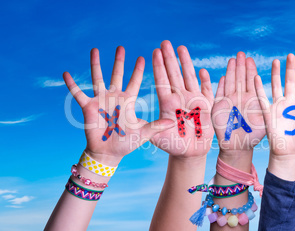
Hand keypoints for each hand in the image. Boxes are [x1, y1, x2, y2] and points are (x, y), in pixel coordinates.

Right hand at [63, 46, 173, 165]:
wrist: (108, 153)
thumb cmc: (127, 143)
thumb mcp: (144, 133)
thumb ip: (157, 126)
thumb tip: (173, 122)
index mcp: (128, 101)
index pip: (134, 81)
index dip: (138, 70)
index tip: (143, 57)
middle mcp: (114, 97)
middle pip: (117, 74)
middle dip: (119, 61)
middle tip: (121, 47)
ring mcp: (101, 100)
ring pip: (97, 77)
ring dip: (96, 64)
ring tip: (94, 49)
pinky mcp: (88, 107)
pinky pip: (78, 93)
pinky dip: (72, 84)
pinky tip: (65, 73)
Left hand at [150, 41, 214, 156]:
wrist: (190, 153)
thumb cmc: (173, 146)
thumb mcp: (159, 138)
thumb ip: (153, 129)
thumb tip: (142, 124)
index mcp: (167, 103)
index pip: (162, 80)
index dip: (158, 66)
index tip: (154, 51)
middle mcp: (180, 98)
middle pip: (174, 74)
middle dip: (170, 58)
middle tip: (165, 42)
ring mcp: (194, 100)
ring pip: (189, 77)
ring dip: (186, 63)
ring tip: (181, 47)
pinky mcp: (206, 107)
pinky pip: (207, 91)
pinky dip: (206, 82)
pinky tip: (202, 70)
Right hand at [212, 52, 265, 152]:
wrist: (238, 146)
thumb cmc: (254, 135)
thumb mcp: (265, 120)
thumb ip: (268, 109)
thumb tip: (276, 98)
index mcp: (252, 99)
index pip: (251, 81)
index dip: (250, 70)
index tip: (251, 59)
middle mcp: (240, 98)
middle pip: (240, 78)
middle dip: (241, 66)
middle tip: (241, 53)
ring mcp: (229, 101)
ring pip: (230, 83)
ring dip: (231, 72)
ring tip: (233, 60)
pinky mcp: (219, 108)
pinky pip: (220, 94)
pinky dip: (221, 86)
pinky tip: (223, 77)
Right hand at [254, 54, 294, 179]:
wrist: (287, 152)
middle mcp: (289, 102)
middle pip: (289, 81)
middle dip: (290, 69)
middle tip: (291, 55)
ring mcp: (278, 106)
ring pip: (276, 85)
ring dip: (275, 74)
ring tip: (276, 61)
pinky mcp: (268, 112)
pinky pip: (262, 98)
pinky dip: (259, 88)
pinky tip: (257, 77)